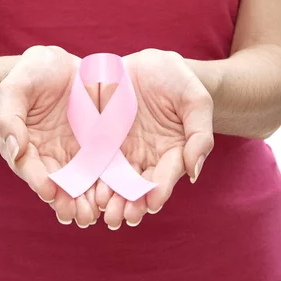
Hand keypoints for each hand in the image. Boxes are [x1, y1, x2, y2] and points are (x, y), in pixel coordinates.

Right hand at [0, 45, 99, 227]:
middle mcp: (49, 154)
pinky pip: (104, 167)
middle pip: (56, 184)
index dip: (37, 180)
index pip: (29, 167)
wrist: (63, 62)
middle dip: (66, 201)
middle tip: (79, 215)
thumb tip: (13, 148)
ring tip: (98, 213)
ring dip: (88, 201)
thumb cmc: (34, 71)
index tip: (48, 191)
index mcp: (25, 143)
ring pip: (81, 182)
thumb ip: (10, 116)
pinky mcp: (98, 146)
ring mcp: (74, 153)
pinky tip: (119, 194)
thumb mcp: (17, 86)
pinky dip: (109, 184)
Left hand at [95, 48, 213, 228]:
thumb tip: (194, 172)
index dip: (159, 189)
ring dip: (107, 197)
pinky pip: (93, 160)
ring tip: (98, 209)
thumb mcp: (195, 99)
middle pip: (137, 186)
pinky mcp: (101, 139)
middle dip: (129, 203)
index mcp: (172, 151)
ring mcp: (122, 149)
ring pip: (113, 179)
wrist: (149, 63)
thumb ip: (199, 134)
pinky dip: (88, 177)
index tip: (152, 202)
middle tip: (119, 217)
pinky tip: (81, 187)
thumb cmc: (178, 80)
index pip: (166, 175)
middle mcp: (146, 157)